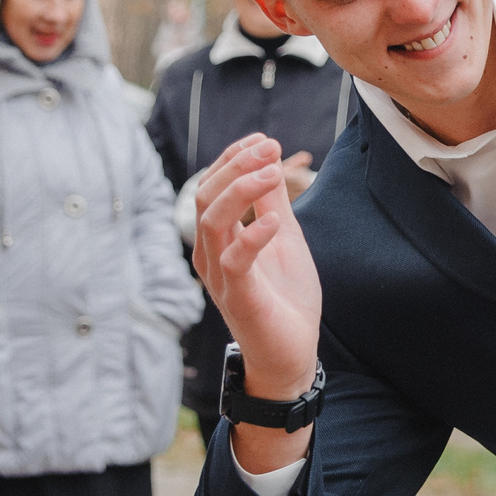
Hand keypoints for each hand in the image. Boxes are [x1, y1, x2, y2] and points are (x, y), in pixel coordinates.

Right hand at [193, 133, 323, 470]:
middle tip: (270, 149)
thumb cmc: (285, 298)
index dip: (233, 158)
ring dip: (241, 190)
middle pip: (204, 196)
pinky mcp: (238, 297)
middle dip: (236, 166)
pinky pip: (235, 260)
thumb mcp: (285, 239)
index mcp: (218, 238)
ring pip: (211, 220)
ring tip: (272, 173)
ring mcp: (220, 276)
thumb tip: (270, 158)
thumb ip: (274, 203)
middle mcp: (210, 254)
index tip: (264, 140)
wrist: (291, 355)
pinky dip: (253, 235)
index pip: (211, 186)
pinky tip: (275, 221)